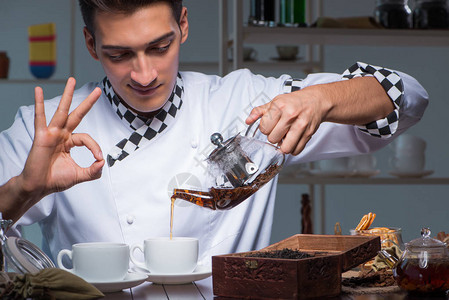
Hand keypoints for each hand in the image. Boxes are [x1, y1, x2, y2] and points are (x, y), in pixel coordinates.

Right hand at [19, 77, 103, 198]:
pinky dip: (40, 103)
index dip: (95, 147)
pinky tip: (39, 90)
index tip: (98, 158)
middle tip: (98, 90)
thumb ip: (93, 171)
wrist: (38, 187)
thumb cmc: (55, 180)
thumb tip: (103, 162)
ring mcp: (52, 133)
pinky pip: (40, 117)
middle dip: (87, 103)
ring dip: (68, 95)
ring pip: (62, 111)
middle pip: (77, 115)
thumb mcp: (79, 175)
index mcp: (70, 142)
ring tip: (72, 79)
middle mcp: (62, 135)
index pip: (87, 138)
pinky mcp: (41, 136)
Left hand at [245, 88, 327, 155]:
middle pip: (272, 139)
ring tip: (284, 138)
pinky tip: (293, 140)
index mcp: (279, 106)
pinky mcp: (308, 133)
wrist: (316, 100)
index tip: (270, 125)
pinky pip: (297, 150)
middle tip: (278, 131)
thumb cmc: (294, 102)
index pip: (264, 128)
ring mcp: (301, 125)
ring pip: (285, 148)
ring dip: (283, 146)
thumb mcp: (275, 102)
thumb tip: (248, 121)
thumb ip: (259, 111)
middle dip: (273, 137)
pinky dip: (293, 149)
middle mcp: (290, 115)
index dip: (265, 128)